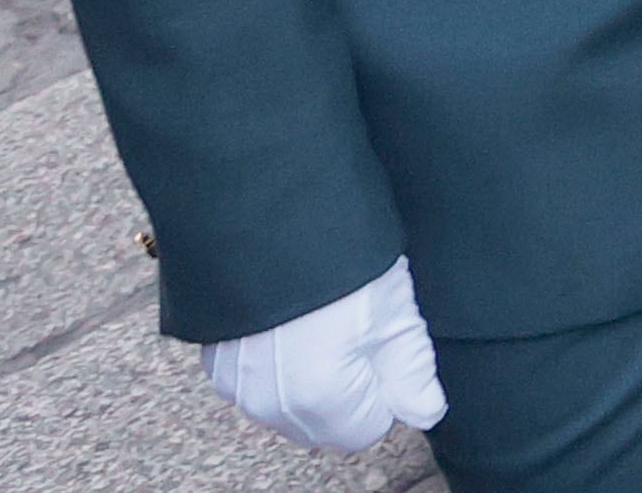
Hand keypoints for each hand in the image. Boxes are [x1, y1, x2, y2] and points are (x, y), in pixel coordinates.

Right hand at [204, 257, 444, 452]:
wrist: (267, 212)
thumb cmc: (336, 256)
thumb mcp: (394, 311)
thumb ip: (412, 373)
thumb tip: (425, 410)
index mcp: (320, 400)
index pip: (368, 429)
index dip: (386, 388)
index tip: (386, 343)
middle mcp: (270, 403)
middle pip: (325, 421)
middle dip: (348, 385)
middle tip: (357, 324)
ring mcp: (236, 383)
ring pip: (291, 401)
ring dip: (311, 373)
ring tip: (324, 314)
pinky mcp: (216, 359)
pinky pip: (258, 379)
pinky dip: (277, 358)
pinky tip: (292, 315)